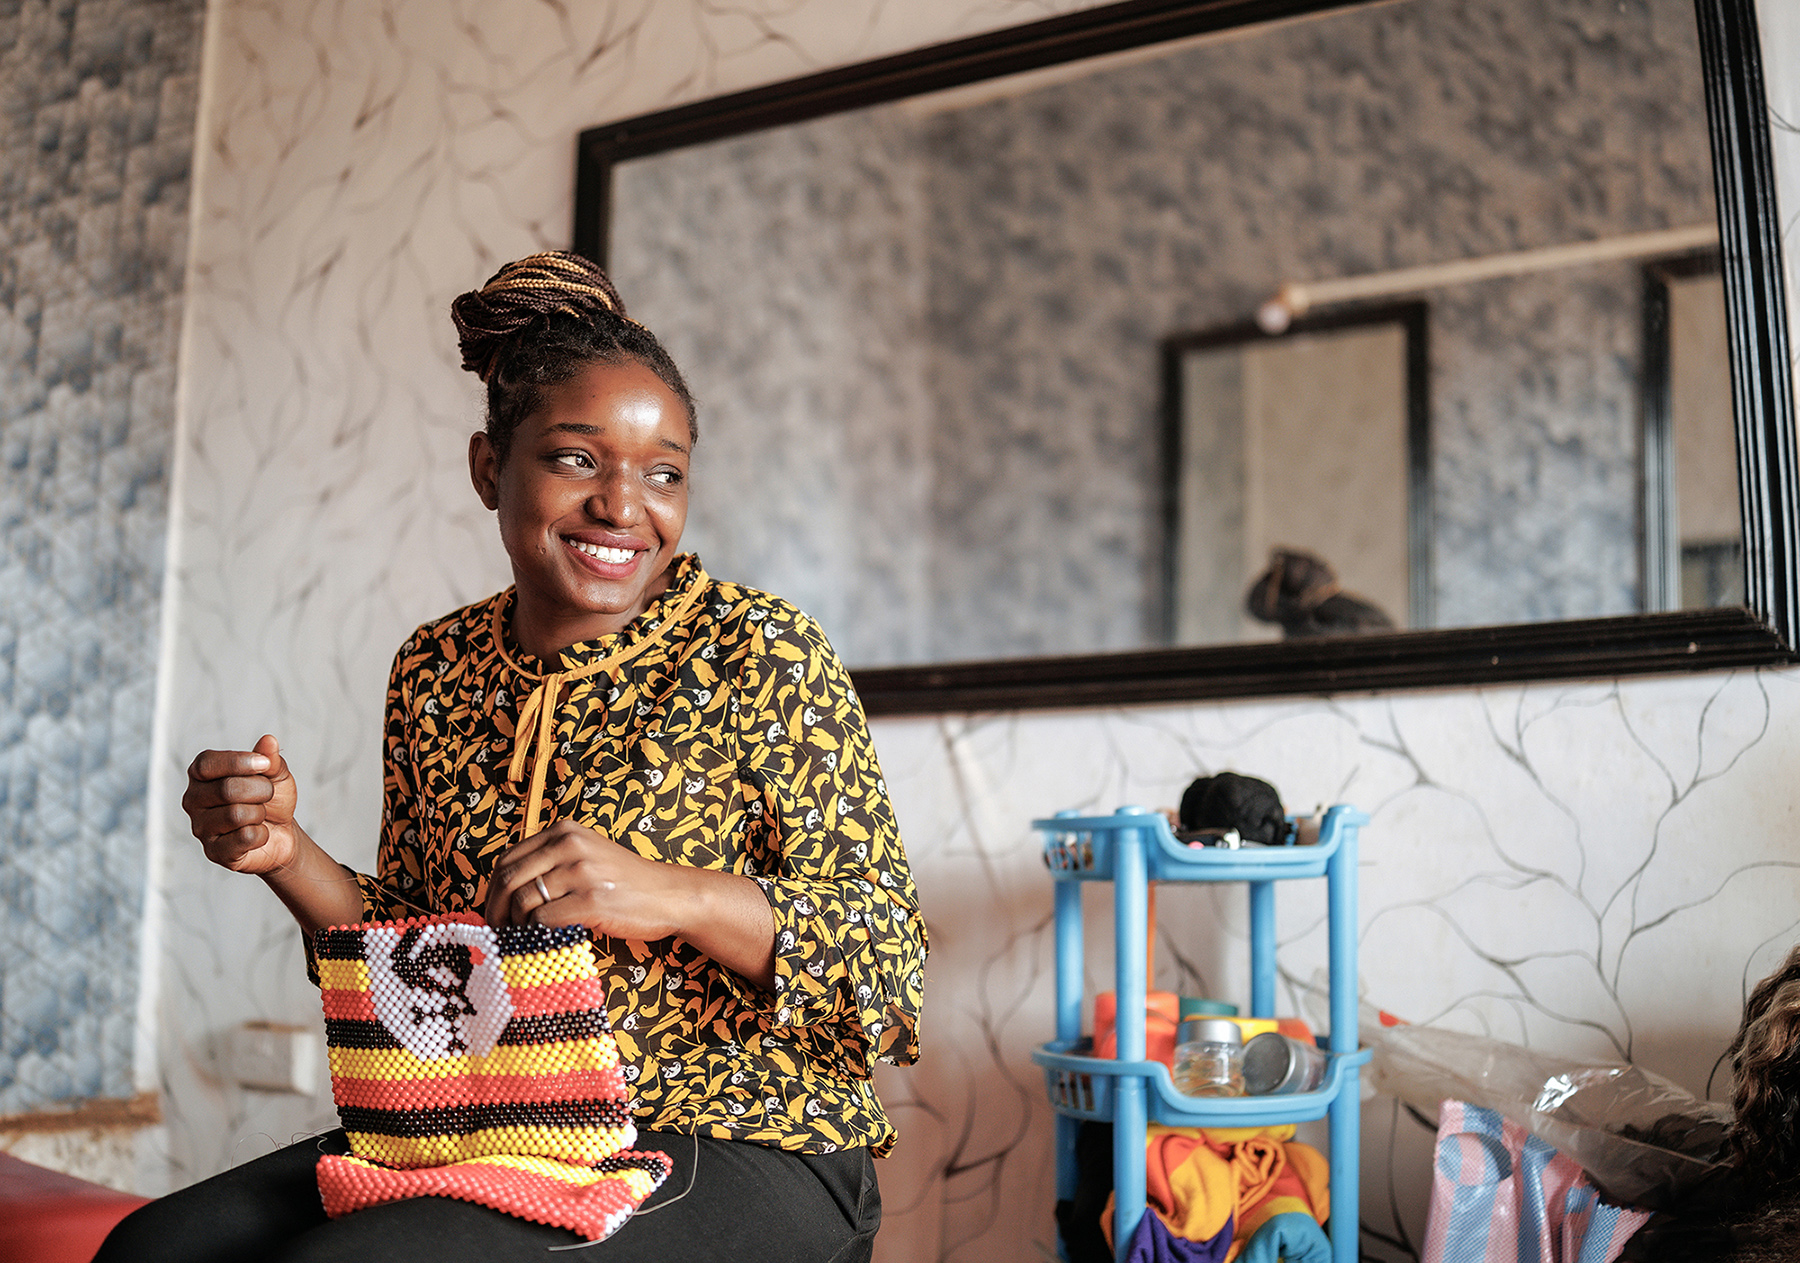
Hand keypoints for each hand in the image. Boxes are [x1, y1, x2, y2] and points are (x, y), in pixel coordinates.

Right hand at [182, 735, 298, 874]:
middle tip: (267, 795)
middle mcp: (193, 800)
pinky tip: (258, 834)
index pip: (207, 763)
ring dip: (260, 813)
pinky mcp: (213, 852)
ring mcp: (200, 827)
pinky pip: (244, 838)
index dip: (239, 762)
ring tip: (259, 815)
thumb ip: (270, 759)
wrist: (281, 832)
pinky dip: (261, 834)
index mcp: (201, 774)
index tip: (264, 764)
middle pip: (227, 789)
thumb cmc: (272, 799)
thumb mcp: (276, 774)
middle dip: (260, 790)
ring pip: (236, 815)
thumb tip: (268, 741)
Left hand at [484, 820, 690, 940]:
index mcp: (564, 832)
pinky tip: (543, 940)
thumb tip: (503, 893)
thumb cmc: (625, 883)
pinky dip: (535, 934)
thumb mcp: (586, 856)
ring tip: (523, 938)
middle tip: (498, 932)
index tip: (493, 913)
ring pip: (522, 902)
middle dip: (496, 912)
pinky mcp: (591, 900)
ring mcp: (581, 872)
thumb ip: (551, 863)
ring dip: (516, 926)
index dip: (492, 892)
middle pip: (508, 881)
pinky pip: (543, 919)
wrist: (669, 895)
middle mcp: (570, 845)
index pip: (507, 860)